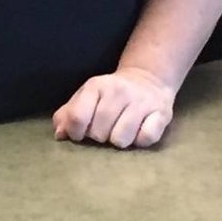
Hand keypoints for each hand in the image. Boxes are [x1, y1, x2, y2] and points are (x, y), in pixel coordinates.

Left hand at [53, 66, 174, 148]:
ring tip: (121, 131)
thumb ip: (67, 115)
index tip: (81, 134)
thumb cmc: (109, 95)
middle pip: (99, 133)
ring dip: (119, 141)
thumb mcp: (86, 97)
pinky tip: (138, 131)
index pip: (77, 117)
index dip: (76, 133)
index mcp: (96, 86)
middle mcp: (119, 92)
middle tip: (105, 130)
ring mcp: (141, 102)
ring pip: (121, 139)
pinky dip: (140, 141)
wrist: (147, 79)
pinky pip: (146, 139)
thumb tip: (60, 135)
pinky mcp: (161, 114)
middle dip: (99, 137)